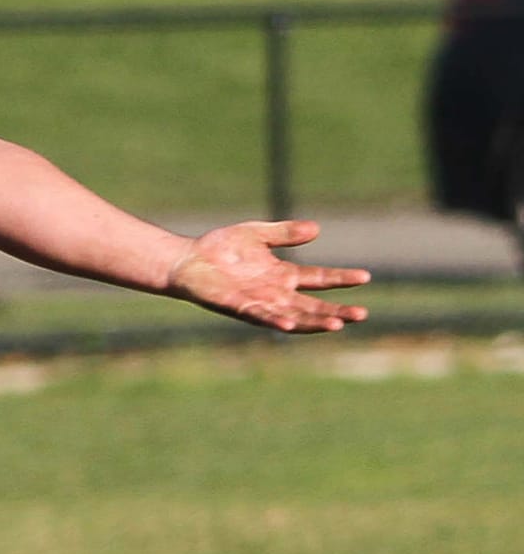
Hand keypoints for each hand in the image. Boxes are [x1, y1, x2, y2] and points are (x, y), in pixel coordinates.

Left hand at [167, 220, 369, 332]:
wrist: (187, 260)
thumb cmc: (220, 248)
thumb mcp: (258, 234)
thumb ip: (285, 233)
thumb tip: (316, 229)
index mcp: (282, 275)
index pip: (318, 278)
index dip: (340, 279)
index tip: (365, 277)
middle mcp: (274, 293)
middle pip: (312, 305)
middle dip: (336, 311)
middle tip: (362, 314)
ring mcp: (258, 302)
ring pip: (293, 316)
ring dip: (314, 321)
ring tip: (338, 324)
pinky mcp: (239, 306)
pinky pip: (261, 316)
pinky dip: (276, 320)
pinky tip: (290, 323)